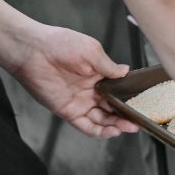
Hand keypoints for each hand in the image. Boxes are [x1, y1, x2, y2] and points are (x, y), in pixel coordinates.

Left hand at [7, 25, 139, 138]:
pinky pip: (86, 125)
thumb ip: (108, 66)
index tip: (142, 104)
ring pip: (102, 119)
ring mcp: (80, 101)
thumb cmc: (60, 43)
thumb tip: (126, 71)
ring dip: (116, 125)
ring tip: (129, 127)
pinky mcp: (68, 110)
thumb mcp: (91, 51)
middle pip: (113, 108)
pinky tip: (111, 131)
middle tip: (139, 121)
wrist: (33, 50)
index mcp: (98, 75)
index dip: (129, 98)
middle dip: (126, 115)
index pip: (119, 91)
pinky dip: (99, 131)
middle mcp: (91, 90)